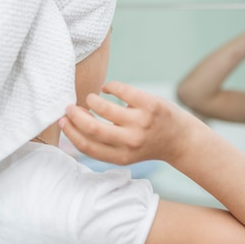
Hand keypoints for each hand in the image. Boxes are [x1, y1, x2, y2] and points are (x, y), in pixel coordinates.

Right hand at [59, 81, 201, 165]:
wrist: (182, 140)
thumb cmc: (147, 143)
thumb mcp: (125, 153)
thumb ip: (104, 143)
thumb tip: (72, 124)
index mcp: (121, 157)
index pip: (87, 146)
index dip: (70, 133)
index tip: (62, 121)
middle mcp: (130, 142)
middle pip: (92, 127)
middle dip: (75, 115)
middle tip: (70, 107)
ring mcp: (141, 122)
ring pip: (103, 107)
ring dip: (91, 100)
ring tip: (91, 99)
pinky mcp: (150, 104)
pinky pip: (121, 90)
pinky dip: (109, 87)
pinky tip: (107, 89)